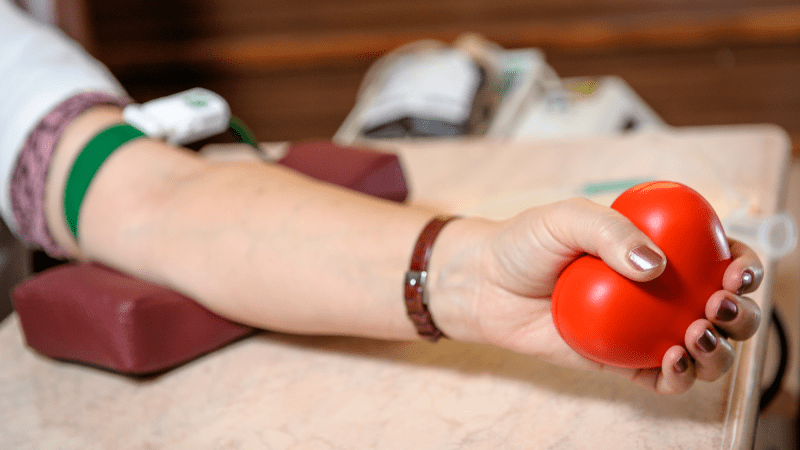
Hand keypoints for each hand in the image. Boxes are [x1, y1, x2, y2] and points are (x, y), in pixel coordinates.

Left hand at [429, 198, 762, 394]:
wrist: (485, 285)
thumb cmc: (524, 243)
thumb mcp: (565, 218)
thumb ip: (609, 231)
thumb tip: (657, 266)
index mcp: (660, 249)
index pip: (719, 257)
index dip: (744, 267)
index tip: (736, 272)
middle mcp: (660, 291)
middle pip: (725, 308)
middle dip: (742, 314)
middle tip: (716, 306)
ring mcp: (644, 329)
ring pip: (704, 348)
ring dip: (718, 351)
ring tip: (693, 337)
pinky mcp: (623, 364)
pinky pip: (664, 378)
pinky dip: (680, 378)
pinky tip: (670, 363)